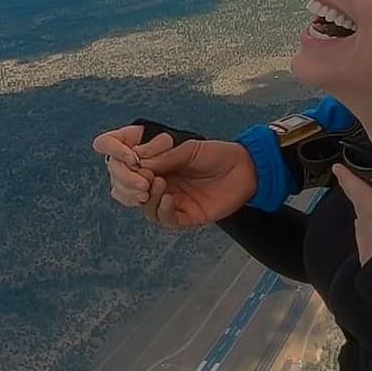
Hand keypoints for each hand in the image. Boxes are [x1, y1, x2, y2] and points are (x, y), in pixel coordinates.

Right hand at [91, 125, 256, 228]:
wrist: (245, 167)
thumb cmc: (217, 154)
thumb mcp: (188, 150)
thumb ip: (164, 158)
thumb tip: (138, 164)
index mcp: (160, 168)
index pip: (132, 174)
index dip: (125, 172)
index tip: (129, 163)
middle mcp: (163, 187)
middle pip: (133, 195)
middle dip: (131, 188)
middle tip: (141, 180)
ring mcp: (174, 203)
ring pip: (147, 209)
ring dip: (148, 199)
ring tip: (157, 184)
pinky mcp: (187, 217)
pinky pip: (166, 220)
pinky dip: (162, 211)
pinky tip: (167, 198)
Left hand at [331, 164, 371, 263]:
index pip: (360, 193)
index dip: (348, 179)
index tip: (336, 167)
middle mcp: (367, 233)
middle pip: (358, 208)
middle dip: (355, 194)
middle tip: (353, 183)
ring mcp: (366, 253)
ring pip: (360, 226)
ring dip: (361, 213)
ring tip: (366, 206)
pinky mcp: (369, 269)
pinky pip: (364, 241)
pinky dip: (366, 231)